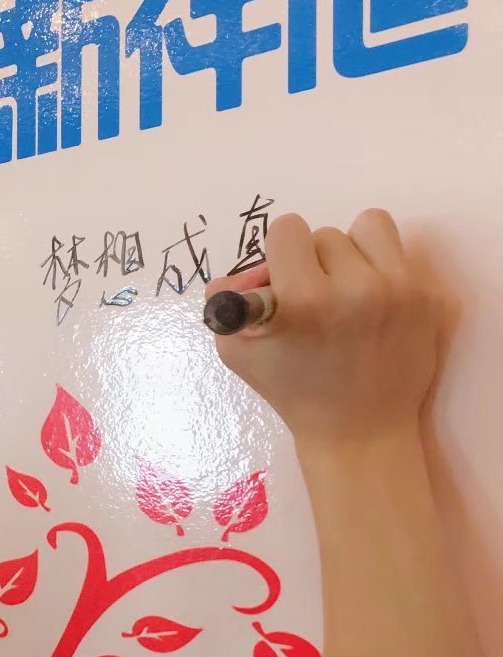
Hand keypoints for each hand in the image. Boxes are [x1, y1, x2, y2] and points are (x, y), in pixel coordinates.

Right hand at [207, 210, 443, 453]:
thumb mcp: (237, 351)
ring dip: (351, 253)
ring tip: (346, 288)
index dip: (278, 255)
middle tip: (313, 297)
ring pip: (367, 226)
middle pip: (323, 233)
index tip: (283, 280)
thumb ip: (227, 300)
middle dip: (312, 261)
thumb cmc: (292, 390)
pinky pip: (400, 250)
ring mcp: (400, 290)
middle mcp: (355, 288)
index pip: (287, 229)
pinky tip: (375, 300)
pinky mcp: (429, 296)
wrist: (359, 430)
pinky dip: (382, 266)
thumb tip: (240, 272)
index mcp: (303, 300)